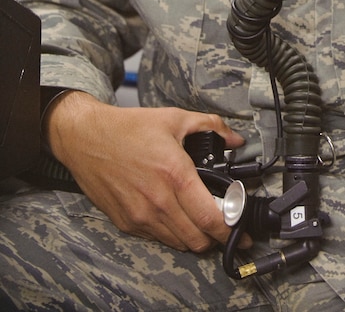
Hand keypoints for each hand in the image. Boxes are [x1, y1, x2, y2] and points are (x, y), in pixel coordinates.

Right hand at [45, 91, 249, 251]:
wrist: (86, 138)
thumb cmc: (129, 128)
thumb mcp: (174, 118)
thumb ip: (211, 126)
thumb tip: (235, 139)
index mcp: (175, 174)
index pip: (209, 217)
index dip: (230, 228)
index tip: (240, 230)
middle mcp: (158, 201)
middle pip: (197, 239)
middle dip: (215, 237)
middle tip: (223, 225)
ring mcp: (140, 215)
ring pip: (178, 243)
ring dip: (193, 237)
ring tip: (199, 220)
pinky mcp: (126, 222)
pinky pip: (157, 238)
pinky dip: (171, 233)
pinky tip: (174, 215)